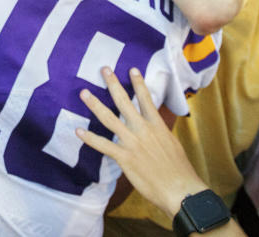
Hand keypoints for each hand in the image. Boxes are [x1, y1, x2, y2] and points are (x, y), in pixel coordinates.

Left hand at [76, 66, 207, 218]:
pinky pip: (104, 145)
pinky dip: (90, 138)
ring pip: (110, 119)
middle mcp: (143, 130)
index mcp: (157, 125)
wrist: (179, 188)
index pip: (146, 99)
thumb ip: (159, 133)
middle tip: (104, 69)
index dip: (138, 83)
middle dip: (113, 84)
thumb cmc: (179, 169)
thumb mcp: (172, 144)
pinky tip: (78, 131)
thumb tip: (153, 128)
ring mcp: (132, 142)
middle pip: (124, 102)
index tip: (132, 69)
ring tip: (84, 93)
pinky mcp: (125, 158)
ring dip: (95, 105)